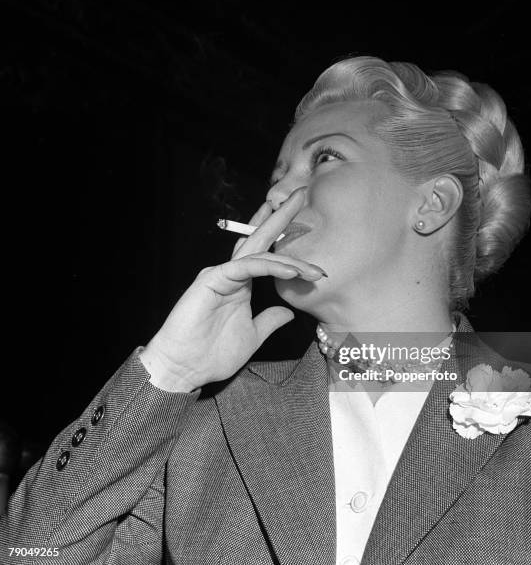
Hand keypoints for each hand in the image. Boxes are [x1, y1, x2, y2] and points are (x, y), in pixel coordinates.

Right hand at [141, 187, 324, 390]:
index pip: (265, 255)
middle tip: (301, 195)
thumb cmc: (211, 354)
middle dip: (280, 218)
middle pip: (259, 239)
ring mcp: (221, 275)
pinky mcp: (213, 279)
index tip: (312, 250)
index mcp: (240, 284)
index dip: (286, 245)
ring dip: (288, 257)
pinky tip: (290, 270)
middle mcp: (231, 274)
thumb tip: (288, 312)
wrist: (184, 369)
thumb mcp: (252, 336)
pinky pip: (247, 267)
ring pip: (258, 253)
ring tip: (313, 268)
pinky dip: (269, 266)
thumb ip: (269, 320)